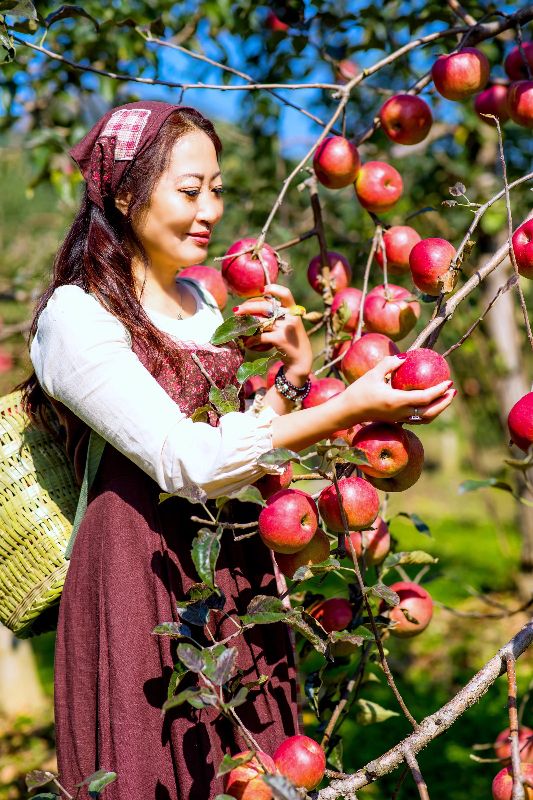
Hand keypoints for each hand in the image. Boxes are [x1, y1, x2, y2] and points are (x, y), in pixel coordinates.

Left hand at [233, 284, 312, 379]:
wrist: (301, 359)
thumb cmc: (291, 340)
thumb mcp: (289, 324)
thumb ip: (278, 315)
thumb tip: (254, 306)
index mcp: (293, 310)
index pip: (286, 293)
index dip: (274, 288)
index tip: (262, 290)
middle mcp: (291, 317)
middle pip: (266, 306)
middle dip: (248, 307)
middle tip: (236, 310)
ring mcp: (286, 328)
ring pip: (261, 322)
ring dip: (246, 325)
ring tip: (238, 328)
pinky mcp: (281, 339)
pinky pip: (261, 336)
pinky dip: (252, 340)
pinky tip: (247, 343)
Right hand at [339, 354, 454, 426]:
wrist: (347, 411)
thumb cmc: (358, 391)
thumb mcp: (372, 374)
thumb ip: (389, 363)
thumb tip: (405, 356)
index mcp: (396, 401)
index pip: (424, 398)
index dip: (439, 391)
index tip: (449, 382)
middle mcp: (400, 413)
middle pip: (430, 412)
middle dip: (444, 403)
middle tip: (453, 391)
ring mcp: (399, 418)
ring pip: (425, 418)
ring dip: (438, 409)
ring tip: (445, 397)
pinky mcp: (396, 420)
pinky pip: (418, 418)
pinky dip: (428, 411)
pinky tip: (430, 402)